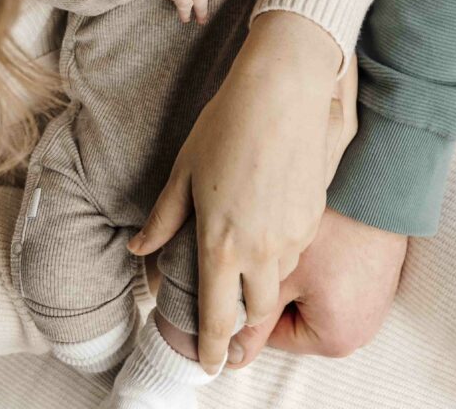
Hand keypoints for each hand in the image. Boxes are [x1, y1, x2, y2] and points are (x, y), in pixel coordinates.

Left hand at [127, 12, 341, 372]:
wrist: (283, 92)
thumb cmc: (226, 126)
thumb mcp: (183, 172)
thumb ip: (164, 218)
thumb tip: (140, 248)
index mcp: (222, 244)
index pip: (216, 317)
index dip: (211, 346)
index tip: (208, 364)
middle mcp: (262, 250)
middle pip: (257, 311)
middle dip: (243, 324)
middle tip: (228, 324)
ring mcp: (293, 235)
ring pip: (278, 279)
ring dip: (261, 281)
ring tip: (245, 261)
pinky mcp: (314, 216)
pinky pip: (296, 248)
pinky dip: (280, 250)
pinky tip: (267, 223)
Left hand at [226, 209, 406, 366]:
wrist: (380, 190)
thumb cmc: (333, 231)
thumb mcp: (285, 278)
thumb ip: (255, 323)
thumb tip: (230, 360)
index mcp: (334, 341)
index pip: (274, 334)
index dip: (260, 299)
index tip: (260, 267)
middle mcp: (360, 335)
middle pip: (298, 320)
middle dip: (287, 289)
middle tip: (287, 252)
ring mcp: (373, 311)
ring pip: (317, 302)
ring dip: (307, 279)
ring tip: (309, 246)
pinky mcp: (380, 288)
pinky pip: (340, 288)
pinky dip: (328, 270)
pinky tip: (327, 243)